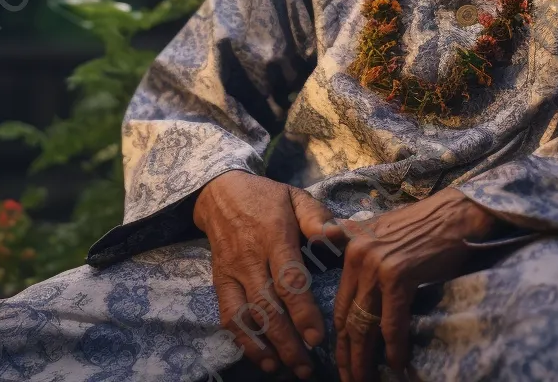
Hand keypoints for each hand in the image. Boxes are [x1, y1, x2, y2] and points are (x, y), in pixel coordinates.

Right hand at [194, 170, 345, 377]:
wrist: (221, 193)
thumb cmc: (268, 198)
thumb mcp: (295, 197)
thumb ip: (317, 217)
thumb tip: (338, 236)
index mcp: (274, 235)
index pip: (289, 278)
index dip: (302, 310)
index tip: (317, 337)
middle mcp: (251, 257)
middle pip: (268, 306)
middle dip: (288, 341)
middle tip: (308, 366)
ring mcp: (232, 272)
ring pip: (248, 317)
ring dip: (267, 347)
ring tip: (289, 369)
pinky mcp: (219, 283)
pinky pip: (229, 317)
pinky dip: (245, 342)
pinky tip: (264, 359)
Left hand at [332, 187, 496, 381]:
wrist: (457, 212)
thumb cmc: (428, 225)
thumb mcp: (385, 231)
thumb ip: (364, 252)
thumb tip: (355, 283)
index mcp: (352, 245)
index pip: (339, 302)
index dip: (340, 336)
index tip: (343, 360)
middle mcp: (358, 254)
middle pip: (346, 317)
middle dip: (347, 354)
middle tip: (350, 380)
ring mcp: (376, 264)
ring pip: (363, 325)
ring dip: (364, 359)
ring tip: (365, 380)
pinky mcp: (397, 274)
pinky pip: (391, 323)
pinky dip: (394, 348)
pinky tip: (396, 364)